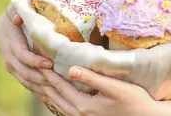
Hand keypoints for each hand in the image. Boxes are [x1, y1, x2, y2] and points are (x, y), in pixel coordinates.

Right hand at [0, 2, 53, 101]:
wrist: (2, 25)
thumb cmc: (14, 15)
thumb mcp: (13, 9)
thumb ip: (15, 11)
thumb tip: (17, 18)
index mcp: (10, 44)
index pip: (22, 56)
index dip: (35, 61)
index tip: (49, 63)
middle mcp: (9, 59)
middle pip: (25, 73)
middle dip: (42, 78)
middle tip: (58, 80)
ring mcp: (12, 67)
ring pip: (26, 81)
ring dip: (41, 86)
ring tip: (58, 89)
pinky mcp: (16, 72)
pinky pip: (27, 83)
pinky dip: (38, 90)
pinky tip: (50, 95)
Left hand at [40, 66, 159, 115]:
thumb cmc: (134, 101)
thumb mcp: (114, 87)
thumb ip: (92, 78)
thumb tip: (71, 69)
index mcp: (84, 106)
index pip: (61, 87)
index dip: (50, 73)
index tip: (41, 61)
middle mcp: (80, 115)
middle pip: (56, 97)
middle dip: (45, 83)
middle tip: (36, 68)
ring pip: (60, 105)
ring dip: (50, 92)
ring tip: (42, 80)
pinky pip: (67, 108)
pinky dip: (59, 99)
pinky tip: (59, 94)